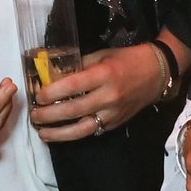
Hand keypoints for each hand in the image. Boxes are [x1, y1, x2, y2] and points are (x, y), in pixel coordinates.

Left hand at [31, 44, 161, 141]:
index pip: (72, 86)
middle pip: (73, 110)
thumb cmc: (126, 59)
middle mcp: (109, 96)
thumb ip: (78, 66)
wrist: (156, 73)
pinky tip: (61, 134)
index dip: (52, 92)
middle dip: (49, 115)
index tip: (37, 96)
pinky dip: (75, 134)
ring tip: (42, 133)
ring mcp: (113, 113)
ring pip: (82, 129)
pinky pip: (93, 131)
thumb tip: (53, 74)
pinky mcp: (116, 124)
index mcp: (104, 74)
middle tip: (34, 115)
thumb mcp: (101, 55)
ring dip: (59, 134)